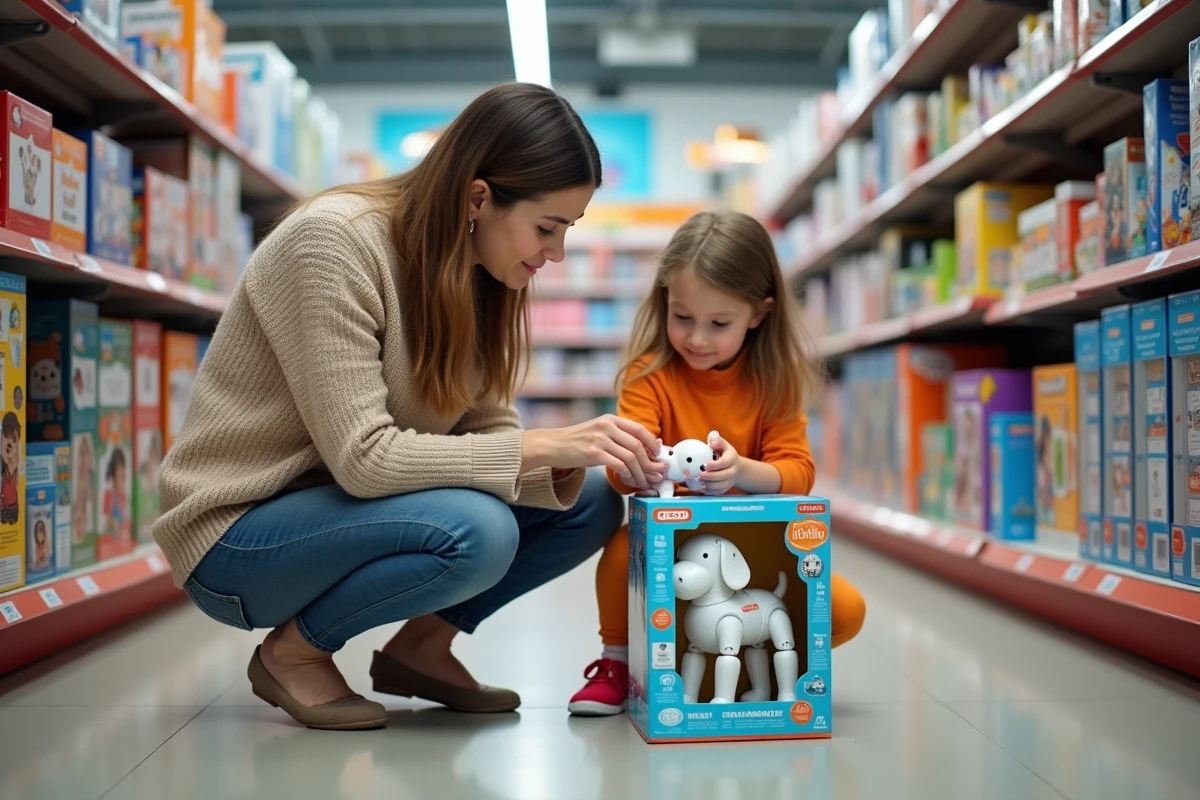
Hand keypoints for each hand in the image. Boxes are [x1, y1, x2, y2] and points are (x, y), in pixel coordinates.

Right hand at [523, 416, 665, 490]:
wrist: (552, 445)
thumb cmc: (577, 441)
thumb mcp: (599, 432)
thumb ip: (619, 436)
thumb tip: (648, 446)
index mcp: (610, 419)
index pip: (640, 429)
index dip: (653, 444)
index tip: (659, 457)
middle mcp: (607, 426)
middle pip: (638, 445)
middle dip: (651, 462)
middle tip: (658, 474)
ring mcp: (600, 439)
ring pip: (631, 457)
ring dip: (641, 472)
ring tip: (645, 482)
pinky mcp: (593, 453)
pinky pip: (619, 465)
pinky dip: (628, 475)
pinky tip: (629, 481)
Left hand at [700, 435, 739, 494]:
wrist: (736, 467)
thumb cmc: (725, 454)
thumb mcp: (722, 445)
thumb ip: (717, 441)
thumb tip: (712, 442)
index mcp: (732, 458)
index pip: (725, 462)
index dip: (715, 465)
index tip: (704, 465)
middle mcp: (733, 470)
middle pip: (724, 476)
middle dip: (711, 477)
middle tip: (700, 475)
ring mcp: (731, 480)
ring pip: (721, 486)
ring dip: (709, 485)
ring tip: (699, 481)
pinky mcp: (726, 488)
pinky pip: (718, 492)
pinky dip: (709, 491)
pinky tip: (700, 487)